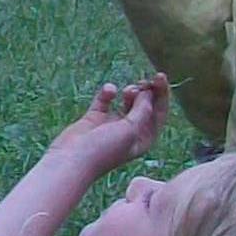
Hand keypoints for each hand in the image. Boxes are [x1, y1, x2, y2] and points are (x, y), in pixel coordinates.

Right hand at [47, 75, 169, 179]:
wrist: (73, 159)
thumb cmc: (105, 149)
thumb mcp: (131, 129)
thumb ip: (142, 110)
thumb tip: (148, 93)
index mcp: (144, 138)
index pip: (159, 113)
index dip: (162, 94)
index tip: (160, 76)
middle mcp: (131, 131)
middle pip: (145, 106)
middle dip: (146, 91)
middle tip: (143, 80)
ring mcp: (112, 124)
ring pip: (127, 101)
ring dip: (130, 91)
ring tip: (128, 89)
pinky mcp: (95, 118)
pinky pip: (105, 100)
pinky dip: (108, 92)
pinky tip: (109, 90)